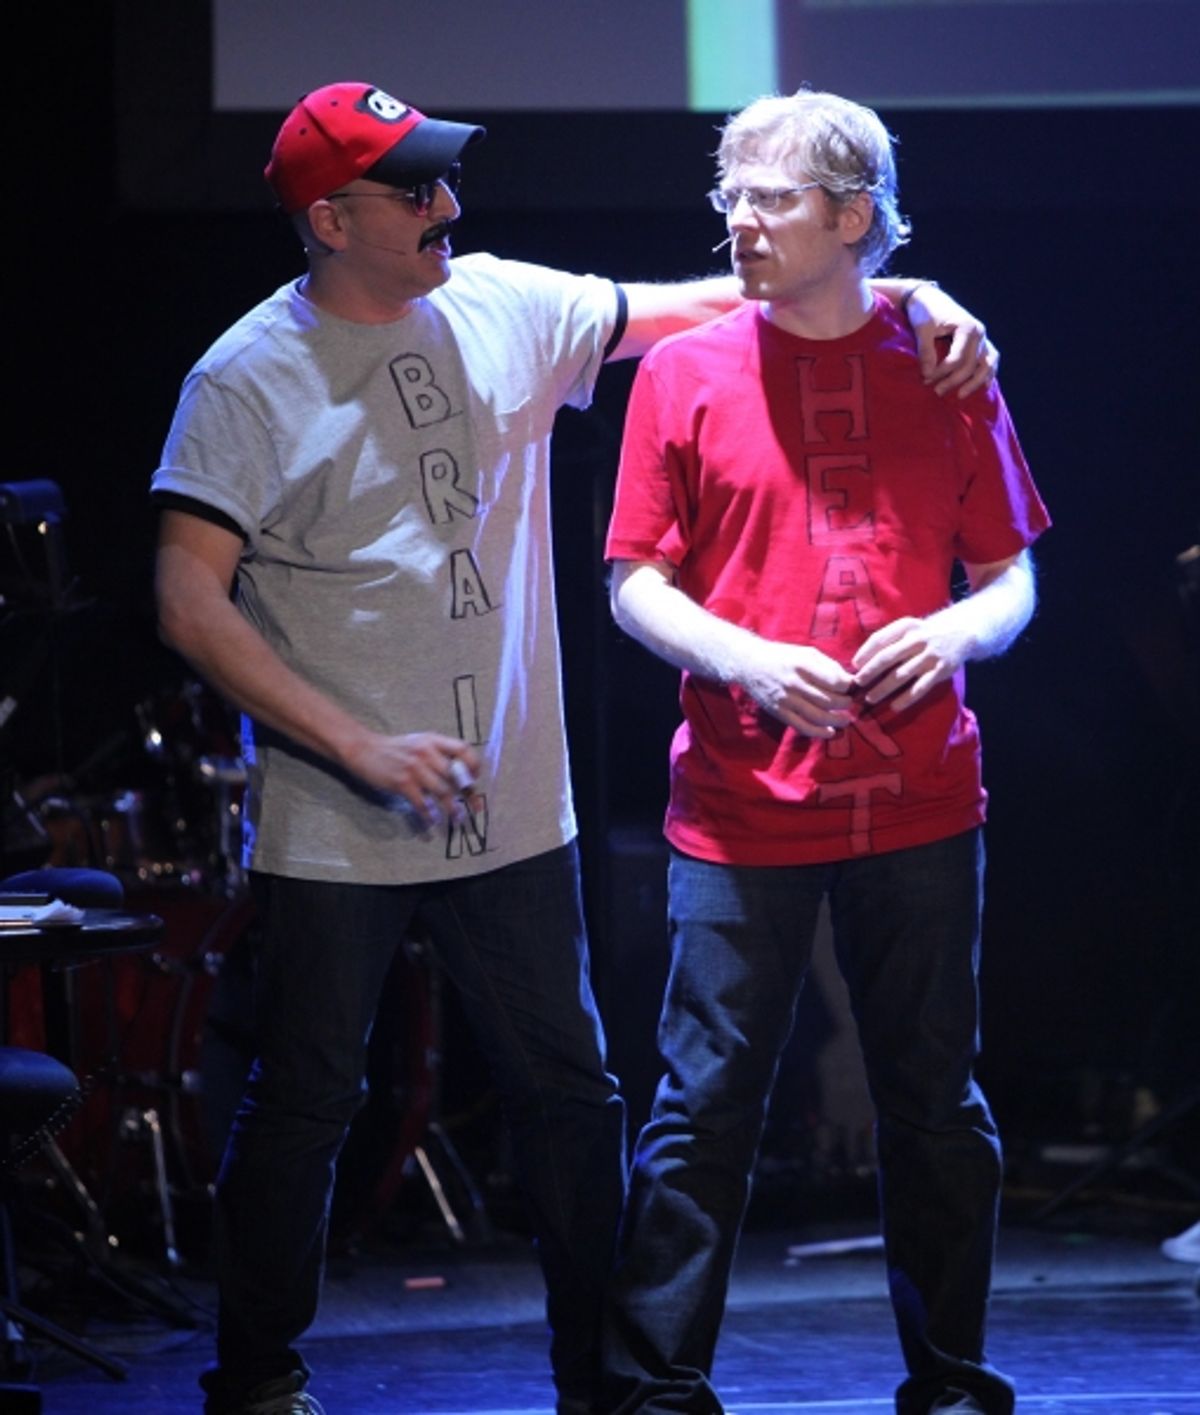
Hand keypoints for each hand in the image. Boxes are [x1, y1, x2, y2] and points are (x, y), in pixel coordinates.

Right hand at [345, 731, 480, 824]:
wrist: (364, 749)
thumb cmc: (395, 749)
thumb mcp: (419, 743)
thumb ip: (439, 753)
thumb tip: (461, 773)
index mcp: (433, 740)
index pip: (463, 749)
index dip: (473, 764)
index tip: (475, 779)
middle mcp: (427, 752)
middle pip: (456, 775)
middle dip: (468, 793)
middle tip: (475, 808)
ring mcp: (414, 768)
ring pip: (442, 791)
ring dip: (453, 809)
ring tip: (459, 820)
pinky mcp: (402, 783)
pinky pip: (422, 803)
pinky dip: (430, 816)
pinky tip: (434, 823)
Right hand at [740, 641, 855, 736]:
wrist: (749, 664)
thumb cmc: (782, 656)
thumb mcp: (806, 652)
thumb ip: (828, 665)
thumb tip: (849, 680)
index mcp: (803, 665)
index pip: (835, 681)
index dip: (848, 687)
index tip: (852, 687)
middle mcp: (794, 683)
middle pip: (829, 700)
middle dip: (845, 704)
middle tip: (851, 703)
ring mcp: (786, 700)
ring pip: (818, 716)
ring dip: (837, 721)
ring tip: (846, 720)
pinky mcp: (779, 712)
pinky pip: (802, 726)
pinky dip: (819, 732)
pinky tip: (829, 732)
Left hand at [851, 614, 969, 711]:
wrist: (960, 633)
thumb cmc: (924, 633)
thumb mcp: (908, 628)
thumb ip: (888, 639)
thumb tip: (859, 661)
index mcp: (906, 627)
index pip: (880, 638)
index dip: (865, 652)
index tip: (854, 666)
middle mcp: (917, 639)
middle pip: (888, 657)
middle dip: (870, 672)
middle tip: (857, 683)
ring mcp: (930, 655)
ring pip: (901, 675)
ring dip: (883, 688)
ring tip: (870, 698)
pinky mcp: (941, 670)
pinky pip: (921, 688)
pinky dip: (907, 698)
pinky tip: (895, 707)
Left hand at [905, 283, 998, 398]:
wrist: (930, 299)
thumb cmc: (925, 312)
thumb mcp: (922, 329)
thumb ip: (925, 351)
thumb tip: (928, 374)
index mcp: (967, 327)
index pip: (957, 359)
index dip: (942, 372)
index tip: (925, 378)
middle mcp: (980, 333)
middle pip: (971, 365)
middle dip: (953, 380)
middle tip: (936, 391)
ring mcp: (983, 338)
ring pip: (986, 365)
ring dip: (974, 382)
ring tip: (960, 395)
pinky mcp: (981, 343)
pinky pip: (990, 361)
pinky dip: (988, 374)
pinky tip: (984, 386)